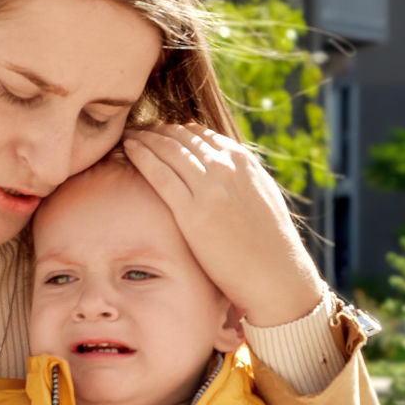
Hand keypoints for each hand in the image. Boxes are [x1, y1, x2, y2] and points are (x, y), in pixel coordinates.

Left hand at [123, 123, 323, 325]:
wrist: (276, 274)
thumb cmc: (268, 243)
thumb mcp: (261, 196)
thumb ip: (241, 176)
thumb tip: (222, 163)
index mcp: (242, 162)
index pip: (201, 134)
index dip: (176, 131)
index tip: (159, 133)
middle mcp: (226, 168)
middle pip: (181, 137)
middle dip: (157, 131)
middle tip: (137, 130)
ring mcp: (209, 188)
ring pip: (168, 150)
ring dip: (145, 138)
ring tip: (128, 135)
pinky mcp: (193, 213)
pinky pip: (159, 174)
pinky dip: (141, 156)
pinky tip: (129, 149)